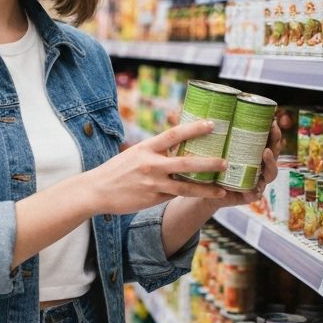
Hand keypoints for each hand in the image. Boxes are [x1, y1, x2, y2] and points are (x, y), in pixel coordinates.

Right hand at [83, 119, 230, 215]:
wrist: (97, 190)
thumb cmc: (117, 170)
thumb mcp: (134, 154)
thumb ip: (155, 151)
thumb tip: (177, 146)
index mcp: (146, 148)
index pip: (173, 134)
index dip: (194, 128)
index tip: (212, 124)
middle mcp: (151, 164)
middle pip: (185, 163)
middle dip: (208, 162)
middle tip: (225, 161)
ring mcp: (152, 183)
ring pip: (185, 186)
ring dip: (205, 187)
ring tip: (222, 188)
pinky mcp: (152, 198)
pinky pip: (175, 196)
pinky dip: (190, 196)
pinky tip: (204, 196)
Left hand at [204, 119, 282, 208]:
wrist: (203, 189)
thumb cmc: (211, 165)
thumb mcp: (214, 147)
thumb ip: (216, 133)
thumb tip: (210, 110)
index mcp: (253, 153)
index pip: (268, 140)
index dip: (272, 131)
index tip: (272, 119)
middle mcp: (259, 166)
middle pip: (274, 153)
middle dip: (276, 141)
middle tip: (273, 130)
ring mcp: (256, 181)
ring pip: (271, 172)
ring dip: (271, 162)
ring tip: (266, 152)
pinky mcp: (249, 195)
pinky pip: (256, 193)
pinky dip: (256, 190)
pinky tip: (254, 187)